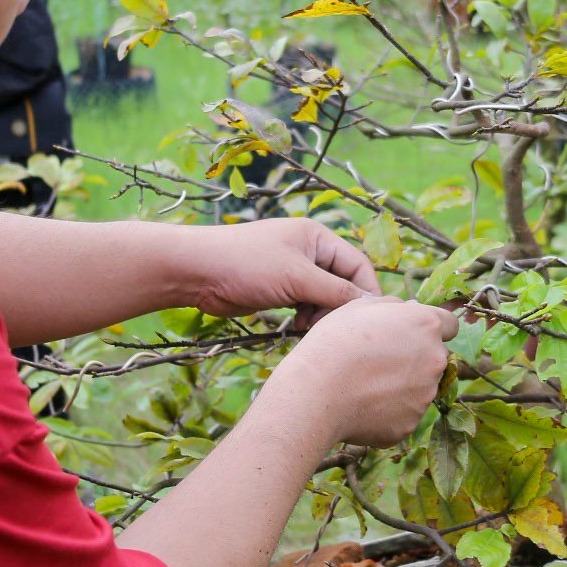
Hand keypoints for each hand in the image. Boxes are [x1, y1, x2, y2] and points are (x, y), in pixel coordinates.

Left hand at [178, 217, 380, 324]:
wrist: (197, 272)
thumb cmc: (247, 264)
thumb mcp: (297, 277)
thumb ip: (335, 292)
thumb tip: (370, 305)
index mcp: (318, 237)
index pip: (358, 264)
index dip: (367, 292)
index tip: (369, 320)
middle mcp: (309, 252)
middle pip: (342, 283)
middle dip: (340, 307)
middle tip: (331, 328)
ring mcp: (293, 271)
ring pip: (324, 297)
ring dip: (322, 315)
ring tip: (308, 328)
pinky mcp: (279, 289)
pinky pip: (305, 305)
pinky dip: (307, 318)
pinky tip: (297, 328)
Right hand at [265, 296, 458, 447]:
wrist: (317, 392)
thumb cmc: (334, 342)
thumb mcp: (359, 306)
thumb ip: (394, 306)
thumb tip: (409, 309)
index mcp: (426, 325)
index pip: (449, 325)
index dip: (430, 329)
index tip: (412, 334)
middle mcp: (435, 359)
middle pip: (433, 358)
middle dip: (413, 358)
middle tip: (377, 361)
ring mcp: (425, 395)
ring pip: (419, 388)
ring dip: (401, 385)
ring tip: (363, 384)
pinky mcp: (411, 424)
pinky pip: (403, 413)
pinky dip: (387, 410)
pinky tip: (361, 404)